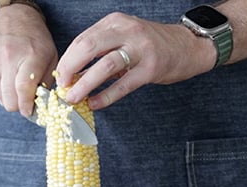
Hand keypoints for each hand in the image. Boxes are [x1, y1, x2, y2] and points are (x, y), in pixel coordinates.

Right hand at [0, 5, 56, 115]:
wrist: (6, 17)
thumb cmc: (33, 38)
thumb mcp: (50, 54)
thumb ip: (47, 81)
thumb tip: (42, 104)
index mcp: (30, 55)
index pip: (24, 89)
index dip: (27, 106)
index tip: (30, 112)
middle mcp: (8, 58)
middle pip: (10, 99)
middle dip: (19, 106)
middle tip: (26, 102)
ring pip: (1, 97)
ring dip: (11, 98)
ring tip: (18, 87)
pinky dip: (2, 89)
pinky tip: (9, 77)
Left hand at [56, 12, 215, 109]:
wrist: (188, 46)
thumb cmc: (150, 45)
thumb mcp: (124, 37)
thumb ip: (101, 50)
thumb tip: (73, 73)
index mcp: (115, 22)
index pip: (82, 39)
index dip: (67, 60)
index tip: (59, 77)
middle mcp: (127, 31)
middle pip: (88, 47)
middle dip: (70, 69)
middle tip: (62, 87)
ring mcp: (140, 49)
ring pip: (104, 66)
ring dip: (84, 84)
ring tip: (73, 98)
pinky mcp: (151, 68)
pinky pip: (123, 85)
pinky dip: (106, 96)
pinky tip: (95, 104)